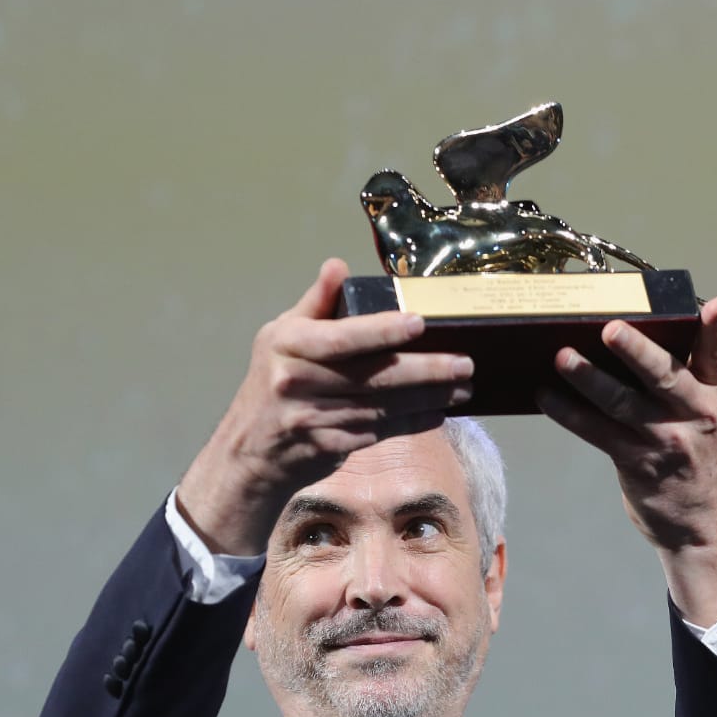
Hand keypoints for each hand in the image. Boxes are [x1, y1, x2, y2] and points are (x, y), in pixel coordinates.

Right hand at [177, 259, 472, 554]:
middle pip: (373, 376)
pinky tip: (439, 411)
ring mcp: (314, 419)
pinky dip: (413, 422)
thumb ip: (315, 303)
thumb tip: (337, 266)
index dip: (382, 330)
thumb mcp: (281, 336)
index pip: (342, 337)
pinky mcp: (330, 446)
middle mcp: (299, 382)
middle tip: (465, 364)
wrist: (252, 449)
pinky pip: (381, 431)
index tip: (420, 323)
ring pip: (384, 406)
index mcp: (289, 346)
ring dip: (428, 398)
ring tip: (464, 386)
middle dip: (425, 370)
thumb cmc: (273, 381)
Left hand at [537, 298, 716, 625]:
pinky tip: (546, 396)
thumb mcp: (704, 415)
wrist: (698, 521)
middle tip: (610, 329)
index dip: (715, 330)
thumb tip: (639, 334)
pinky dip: (568, 413)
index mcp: (713, 395)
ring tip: (561, 357)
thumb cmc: (694, 455)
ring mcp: (664, 440)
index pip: (716, 356)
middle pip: (663, 375)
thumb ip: (686, 376)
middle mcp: (694, 415)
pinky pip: (596, 432)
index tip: (712, 304)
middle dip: (636, 350)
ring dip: (588, 378)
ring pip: (621, 403)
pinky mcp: (635, 462)